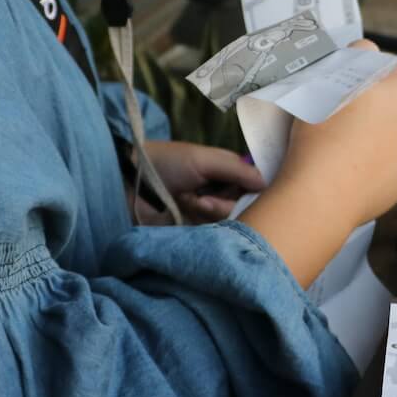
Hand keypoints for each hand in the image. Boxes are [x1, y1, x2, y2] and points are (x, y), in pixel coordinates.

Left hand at [134, 140, 265, 224]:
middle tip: (205, 198)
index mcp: (226, 173)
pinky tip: (188, 212)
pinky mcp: (196, 233)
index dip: (256, 190)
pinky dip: (206, 226)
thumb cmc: (166, 163)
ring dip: (213, 211)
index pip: (255, 185)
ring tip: (190, 201)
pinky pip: (215, 236)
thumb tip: (268, 183)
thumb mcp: (204, 159)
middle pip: (246, 207)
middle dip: (228, 203)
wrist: (129, 184)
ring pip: (231, 222)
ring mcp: (208, 214)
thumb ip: (237, 170)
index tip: (251, 191)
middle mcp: (221, 194)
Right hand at [242, 40, 396, 285]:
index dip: (365, 69)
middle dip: (373, 101)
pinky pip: (387, 163)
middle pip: (394, 101)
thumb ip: (352, 58)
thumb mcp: (328, 80)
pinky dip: (372, 161)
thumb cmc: (320, 132)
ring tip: (341, 141)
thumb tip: (365, 50)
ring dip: (375, 131)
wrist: (322, 195)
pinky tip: (348, 167)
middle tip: (339, 110)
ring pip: (393, 133)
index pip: (388, 66)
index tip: (343, 80)